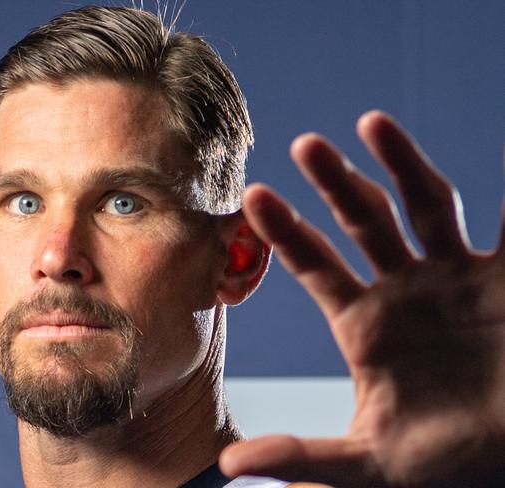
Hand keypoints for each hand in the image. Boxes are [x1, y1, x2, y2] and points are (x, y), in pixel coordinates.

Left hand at [220, 111, 504, 486]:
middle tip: (303, 145)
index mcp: (362, 323)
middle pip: (362, 222)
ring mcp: (454, 276)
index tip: (252, 196)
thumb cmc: (442, 462)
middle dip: (335, 183)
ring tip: (371, 121)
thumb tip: (228, 467)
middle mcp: (402, 288)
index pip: (313, 266)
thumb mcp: (369, 462)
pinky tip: (503, 151)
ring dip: (400, 165)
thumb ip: (303, 456)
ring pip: (423, 207)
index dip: (285, 232)